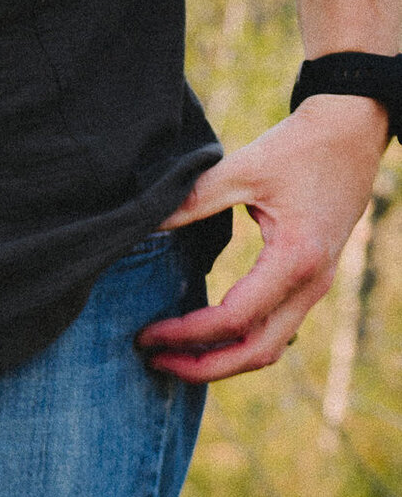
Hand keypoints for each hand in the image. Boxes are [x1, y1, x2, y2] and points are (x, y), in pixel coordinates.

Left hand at [139, 94, 388, 381]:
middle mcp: (312, 281)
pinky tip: (202, 337)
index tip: (145, 334)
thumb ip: (191, 200)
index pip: (234, 319)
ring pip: (269, 348)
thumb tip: (140, 226)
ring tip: (171, 356)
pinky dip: (239, 344)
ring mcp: (316, 285)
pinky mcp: (312, 281)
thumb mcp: (242, 169)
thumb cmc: (299, 147)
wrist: (354, 130)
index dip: (185, 333)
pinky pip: (277, 330)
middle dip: (202, 366)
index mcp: (296, 258)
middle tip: (152, 360)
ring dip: (220, 361)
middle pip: (256, 352)